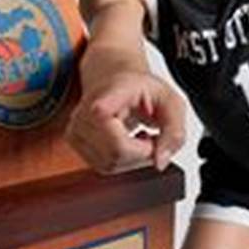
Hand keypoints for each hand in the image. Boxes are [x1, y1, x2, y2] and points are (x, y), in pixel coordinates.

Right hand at [65, 71, 186, 173]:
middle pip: (117, 152)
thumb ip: (174, 132)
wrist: (115, 81)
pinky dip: (121, 161)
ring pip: (111, 164)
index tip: (110, 116)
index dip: (104, 119)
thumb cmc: (142, 90)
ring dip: (133, 159)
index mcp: (113, 90)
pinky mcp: (73, 142)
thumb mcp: (172, 103)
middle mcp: (87, 109)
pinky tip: (125, 142)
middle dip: (143, 152)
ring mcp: (77, 127)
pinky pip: (104, 167)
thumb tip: (160, 161)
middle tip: (151, 136)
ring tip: (138, 137)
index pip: (100, 109)